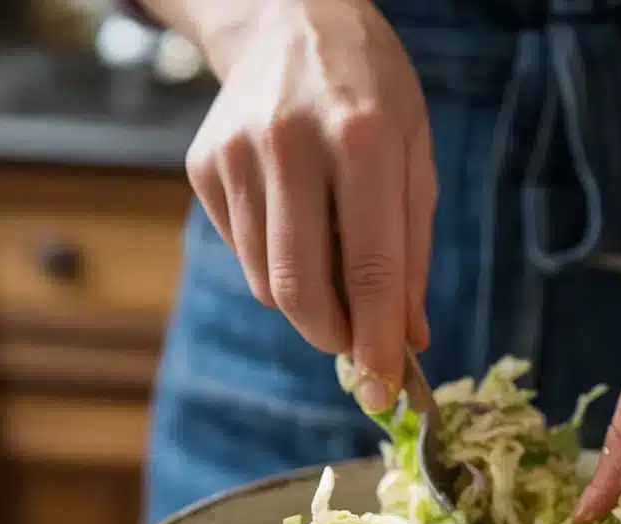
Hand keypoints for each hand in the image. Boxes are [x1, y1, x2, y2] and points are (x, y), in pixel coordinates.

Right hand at [185, 0, 435, 410]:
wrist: (291, 17)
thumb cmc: (373, 94)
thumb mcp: (417, 160)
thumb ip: (413, 254)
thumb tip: (409, 339)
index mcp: (361, 139)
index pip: (370, 269)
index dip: (377, 341)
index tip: (384, 389)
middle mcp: (290, 144)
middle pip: (302, 289)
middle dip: (334, 337)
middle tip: (357, 346)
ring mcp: (236, 155)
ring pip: (268, 283)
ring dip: (308, 304)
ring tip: (334, 264)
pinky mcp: (203, 166)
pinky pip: (244, 255)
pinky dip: (277, 268)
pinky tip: (297, 226)